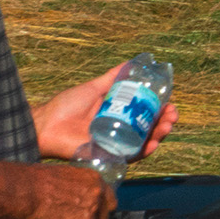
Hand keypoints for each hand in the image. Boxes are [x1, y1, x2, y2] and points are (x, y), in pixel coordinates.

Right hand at [33, 164, 117, 218]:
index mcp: (95, 181)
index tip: (90, 218)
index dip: (100, 212)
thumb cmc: (37, 182)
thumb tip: (79, 202)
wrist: (26, 192)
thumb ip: (80, 189)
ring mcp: (92, 214)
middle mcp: (98, 197)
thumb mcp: (67, 176)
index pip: (109, 201)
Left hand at [35, 61, 179, 161]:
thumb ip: (111, 78)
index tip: (170, 103)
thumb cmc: (66, 106)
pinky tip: (153, 143)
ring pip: (144, 142)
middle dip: (164, 122)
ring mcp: (116, 143)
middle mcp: (119, 129)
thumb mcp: (93, 88)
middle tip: (172, 115)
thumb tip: (131, 62)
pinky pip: (131, 156)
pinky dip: (144, 151)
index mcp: (117, 114)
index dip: (159, 109)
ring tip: (167, 125)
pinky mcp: (110, 156)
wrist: (46, 125)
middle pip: (148, 128)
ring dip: (160, 135)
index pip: (144, 112)